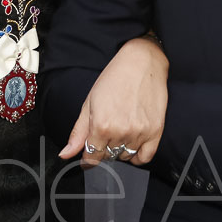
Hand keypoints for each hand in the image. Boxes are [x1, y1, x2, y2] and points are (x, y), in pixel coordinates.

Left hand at [60, 36, 167, 166]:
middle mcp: (120, 132)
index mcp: (101, 125)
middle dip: (103, 149)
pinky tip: (132, 144)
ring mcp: (139, 133)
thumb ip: (78, 132)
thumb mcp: (89, 102)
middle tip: (106, 131)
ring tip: (120, 130)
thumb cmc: (114, 78)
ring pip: (125, 156)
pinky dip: (137, 156)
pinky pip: (145, 157)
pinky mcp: (155, 131)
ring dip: (119, 150)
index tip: (88, 156)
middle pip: (108, 156)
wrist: (142, 63)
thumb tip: (65, 154)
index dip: (87, 158)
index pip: (91, 157)